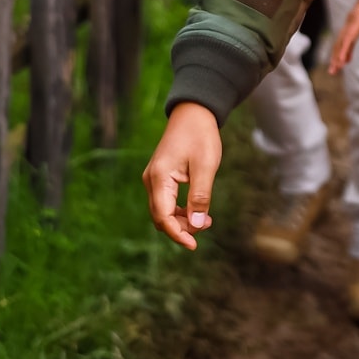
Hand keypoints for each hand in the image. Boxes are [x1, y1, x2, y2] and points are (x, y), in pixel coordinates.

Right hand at [144, 102, 221, 249]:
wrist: (193, 113)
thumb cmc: (200, 136)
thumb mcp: (206, 167)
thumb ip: (200, 196)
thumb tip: (197, 225)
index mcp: (159, 178)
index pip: (163, 216)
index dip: (178, 234)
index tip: (194, 245)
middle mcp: (151, 180)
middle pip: (160, 217)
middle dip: (181, 228)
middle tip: (207, 226)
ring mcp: (154, 179)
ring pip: (162, 211)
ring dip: (181, 220)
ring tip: (206, 219)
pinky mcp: (160, 177)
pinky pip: (165, 202)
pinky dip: (180, 210)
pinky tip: (197, 210)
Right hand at [326, 0, 358, 75]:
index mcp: (358, 18)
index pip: (348, 38)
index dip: (344, 52)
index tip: (340, 64)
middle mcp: (351, 18)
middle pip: (341, 40)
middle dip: (336, 56)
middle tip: (332, 71)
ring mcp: (351, 18)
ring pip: (342, 38)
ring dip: (338, 53)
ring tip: (335, 68)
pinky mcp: (354, 18)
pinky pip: (347, 34)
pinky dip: (345, 46)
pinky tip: (347, 57)